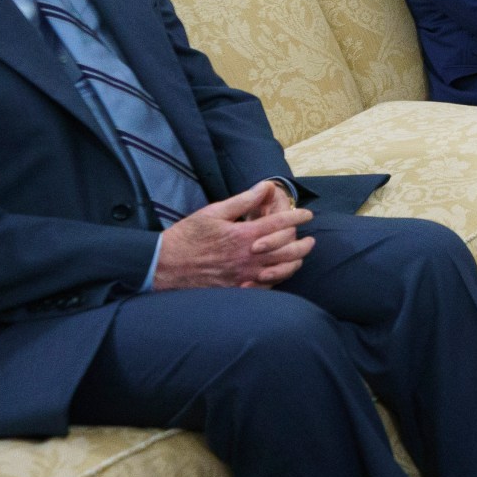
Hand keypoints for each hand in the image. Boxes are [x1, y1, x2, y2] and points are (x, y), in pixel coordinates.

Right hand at [153, 182, 313, 290]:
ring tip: (300, 257)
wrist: (165, 266)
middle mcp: (248, 256)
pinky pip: (266, 287)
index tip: (307, 214)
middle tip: (311, 239)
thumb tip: (265, 186)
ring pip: (281, 271)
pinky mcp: (238, 290)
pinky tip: (280, 274)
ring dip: (295, 262)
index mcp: (244, 235)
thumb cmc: (187, 237)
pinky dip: (278, 279)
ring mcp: (245, 276)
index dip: (298, 217)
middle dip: (304, 244)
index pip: (280, 224)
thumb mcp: (213, 212)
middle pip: (288, 250)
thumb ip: (242, 200)